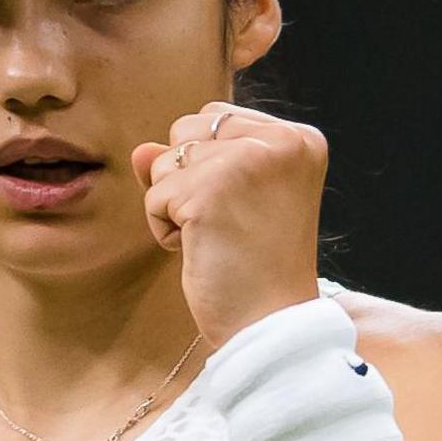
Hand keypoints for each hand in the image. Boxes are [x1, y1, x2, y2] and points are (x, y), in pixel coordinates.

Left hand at [129, 101, 328, 357]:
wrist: (272, 324)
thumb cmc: (258, 267)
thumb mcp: (234, 200)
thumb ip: (194, 161)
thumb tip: (141, 151)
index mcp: (300, 139)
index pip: (218, 117)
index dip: (212, 167)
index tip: (249, 211)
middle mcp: (281, 141)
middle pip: (188, 129)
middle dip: (190, 178)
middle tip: (232, 225)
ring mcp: (245, 163)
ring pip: (166, 162)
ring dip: (175, 204)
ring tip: (218, 238)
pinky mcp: (208, 191)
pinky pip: (154, 196)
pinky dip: (165, 229)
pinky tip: (203, 250)